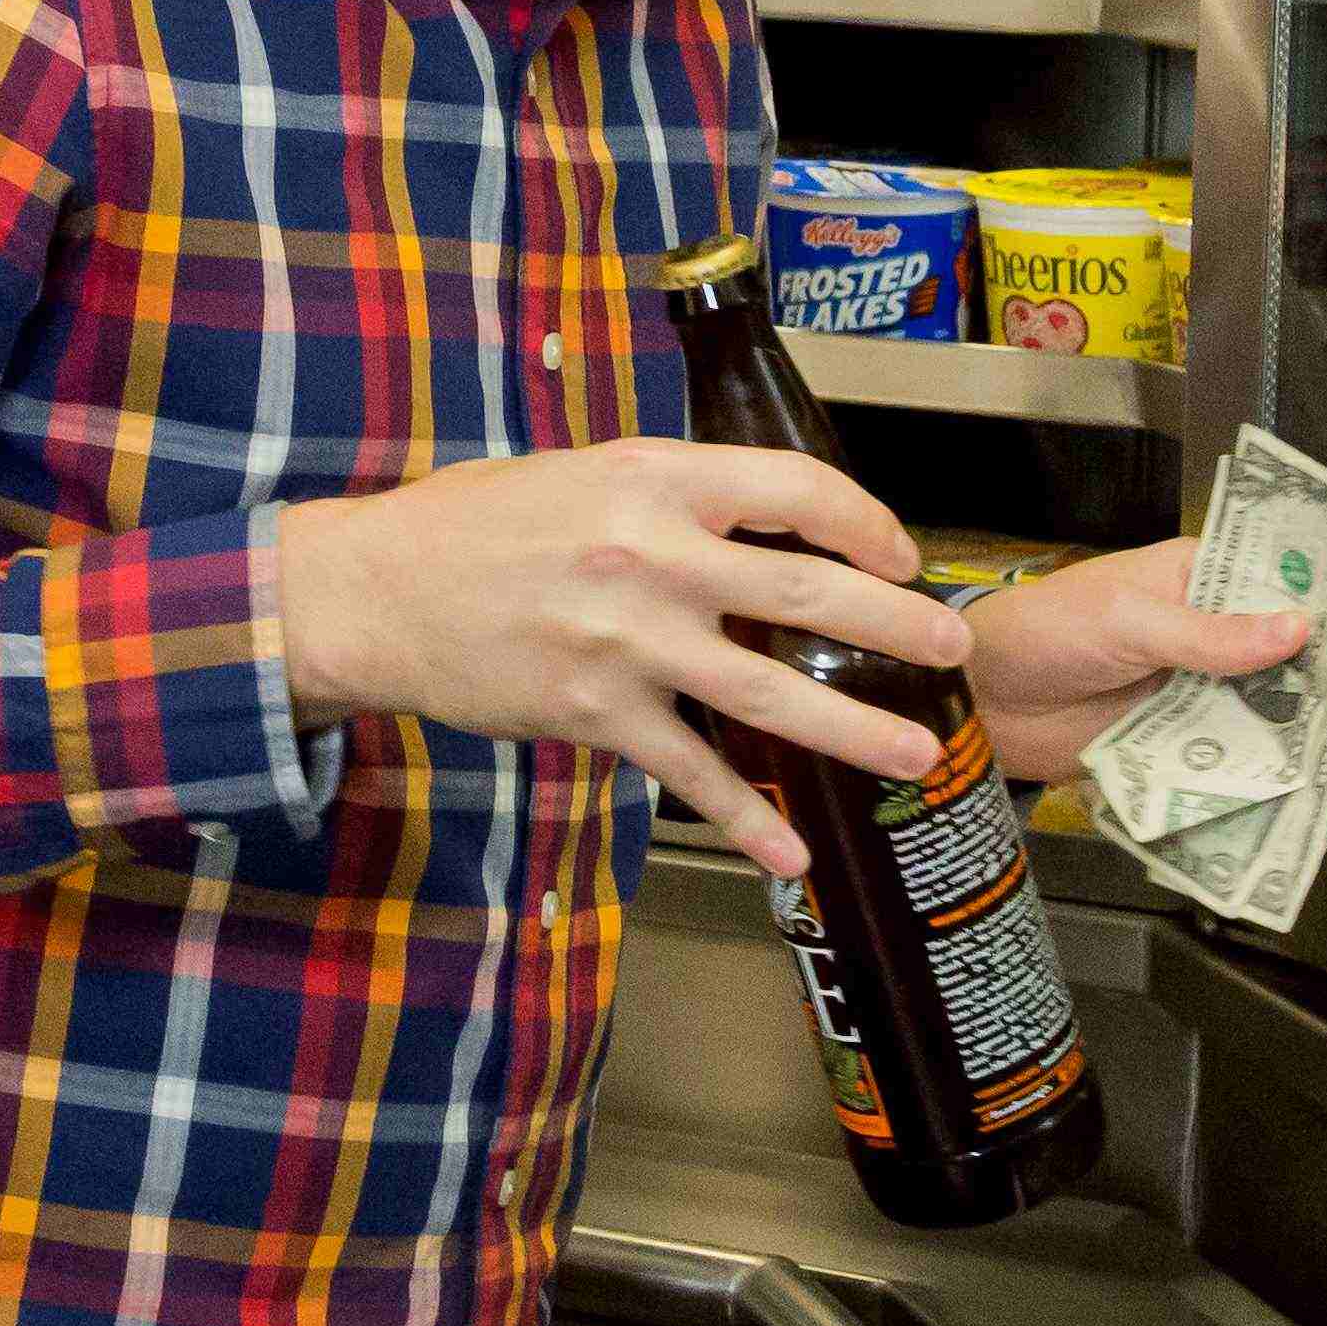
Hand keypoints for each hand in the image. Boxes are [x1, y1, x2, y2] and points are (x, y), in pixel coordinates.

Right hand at [274, 439, 975, 877]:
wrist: (373, 594)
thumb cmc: (470, 526)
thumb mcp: (580, 473)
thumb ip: (670, 497)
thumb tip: (759, 525)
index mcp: (651, 478)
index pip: (793, 489)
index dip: (865, 521)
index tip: (900, 552)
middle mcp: (649, 555)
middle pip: (807, 589)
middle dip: (897, 624)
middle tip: (953, 648)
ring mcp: (626, 641)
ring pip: (769, 690)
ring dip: (854, 727)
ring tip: (917, 753)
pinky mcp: (595, 714)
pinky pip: (692, 773)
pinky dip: (748, 818)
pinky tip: (790, 852)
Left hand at [959, 540, 1326, 792]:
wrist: (980, 696)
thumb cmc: (1044, 630)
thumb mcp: (1130, 621)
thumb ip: (1213, 635)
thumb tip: (1298, 630)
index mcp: (1199, 582)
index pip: (1284, 602)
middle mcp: (1204, 635)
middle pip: (1291, 667)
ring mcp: (1190, 692)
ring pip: (1269, 716)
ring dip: (1318, 742)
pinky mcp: (1169, 742)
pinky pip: (1229, 760)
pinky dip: (1269, 776)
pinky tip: (1305, 795)